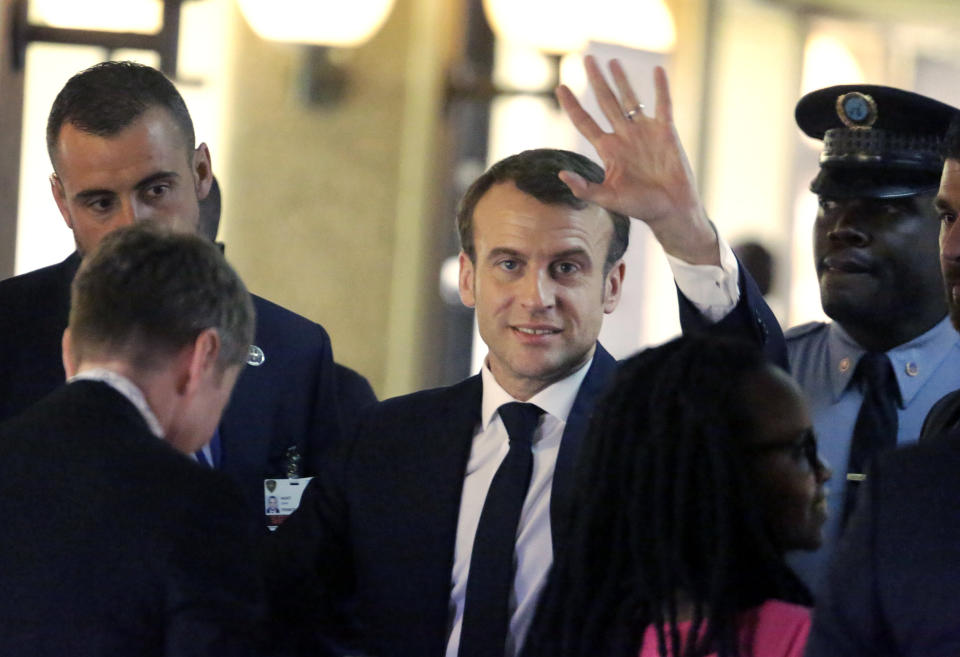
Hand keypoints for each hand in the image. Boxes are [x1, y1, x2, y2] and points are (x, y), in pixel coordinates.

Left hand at [556, 56, 718, 264]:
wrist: (670, 209)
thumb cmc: (639, 206)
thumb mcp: (608, 199)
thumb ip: (584, 188)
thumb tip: (561, 174)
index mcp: (607, 150)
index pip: (585, 122)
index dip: (572, 105)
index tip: (560, 87)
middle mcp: (623, 136)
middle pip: (605, 102)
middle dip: (596, 81)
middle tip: (587, 59)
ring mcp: (644, 132)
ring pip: (630, 99)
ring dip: (621, 80)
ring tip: (612, 61)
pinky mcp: (665, 131)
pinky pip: (663, 104)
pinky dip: (661, 88)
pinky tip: (657, 70)